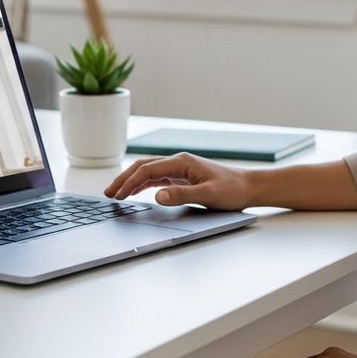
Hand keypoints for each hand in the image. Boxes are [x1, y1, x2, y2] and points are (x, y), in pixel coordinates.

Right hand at [103, 153, 253, 209]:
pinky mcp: (183, 177)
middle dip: (124, 179)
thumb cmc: (232, 190)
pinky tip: (135, 192)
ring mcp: (180, 169)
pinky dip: (143, 184)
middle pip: (143, 167)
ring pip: (148, 172)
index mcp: (182, 162)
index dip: (129, 182)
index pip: (148, 169)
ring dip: (131, 181)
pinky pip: (157, 178)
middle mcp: (178, 162)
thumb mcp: (207, 194)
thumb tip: (157, 195)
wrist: (248, 187)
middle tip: (108, 193)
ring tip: (116, 194)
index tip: (116, 194)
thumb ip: (181, 195)